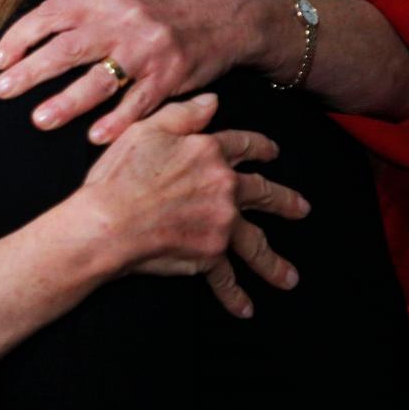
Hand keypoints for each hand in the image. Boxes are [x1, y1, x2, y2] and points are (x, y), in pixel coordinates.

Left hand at [0, 0, 259, 143]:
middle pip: (65, 50)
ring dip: (66, 103)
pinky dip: (117, 122)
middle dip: (29, 72)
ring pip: (98, 81)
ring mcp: (146, 50)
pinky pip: (138, 103)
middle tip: (1, 92)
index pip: (49, 16)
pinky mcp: (169, 76)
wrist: (225, 14)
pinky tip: (95, 137)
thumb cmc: (163, 0)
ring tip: (39, 119)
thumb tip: (39, 4)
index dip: (18, 39)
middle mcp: (121, 20)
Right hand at [74, 93, 307, 318]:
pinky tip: (245, 308)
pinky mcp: (208, 256)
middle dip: (286, 202)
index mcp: (209, 153)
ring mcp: (220, 224)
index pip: (242, 146)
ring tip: (288, 276)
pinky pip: (226, 279)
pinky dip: (234, 296)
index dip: (259, 147)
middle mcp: (224, 188)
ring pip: (255, 243)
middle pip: (263, 193)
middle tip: (301, 210)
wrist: (107, 223)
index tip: (272, 152)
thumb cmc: (119, 176)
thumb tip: (212, 101)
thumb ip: (184, 114)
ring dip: (274, 262)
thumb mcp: (147, 129)